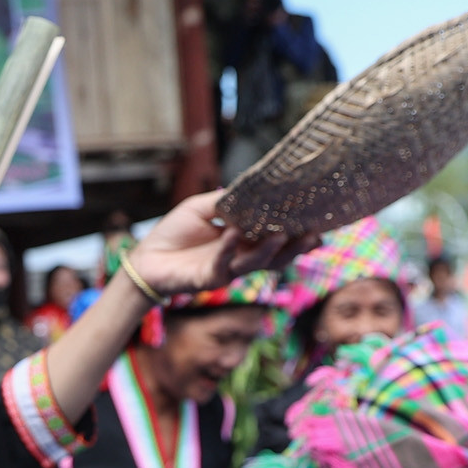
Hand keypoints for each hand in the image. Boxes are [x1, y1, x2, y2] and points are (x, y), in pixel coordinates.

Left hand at [125, 190, 306, 296]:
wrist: (146, 258)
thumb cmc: (175, 233)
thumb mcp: (202, 207)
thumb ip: (226, 201)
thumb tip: (250, 189)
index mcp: (244, 241)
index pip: (276, 239)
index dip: (298, 236)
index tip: (320, 228)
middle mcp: (240, 258)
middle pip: (275, 257)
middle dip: (295, 248)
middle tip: (314, 237)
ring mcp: (226, 270)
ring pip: (255, 264)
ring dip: (268, 250)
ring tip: (280, 235)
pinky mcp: (208, 278)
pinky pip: (222, 263)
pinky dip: (228, 248)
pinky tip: (233, 234)